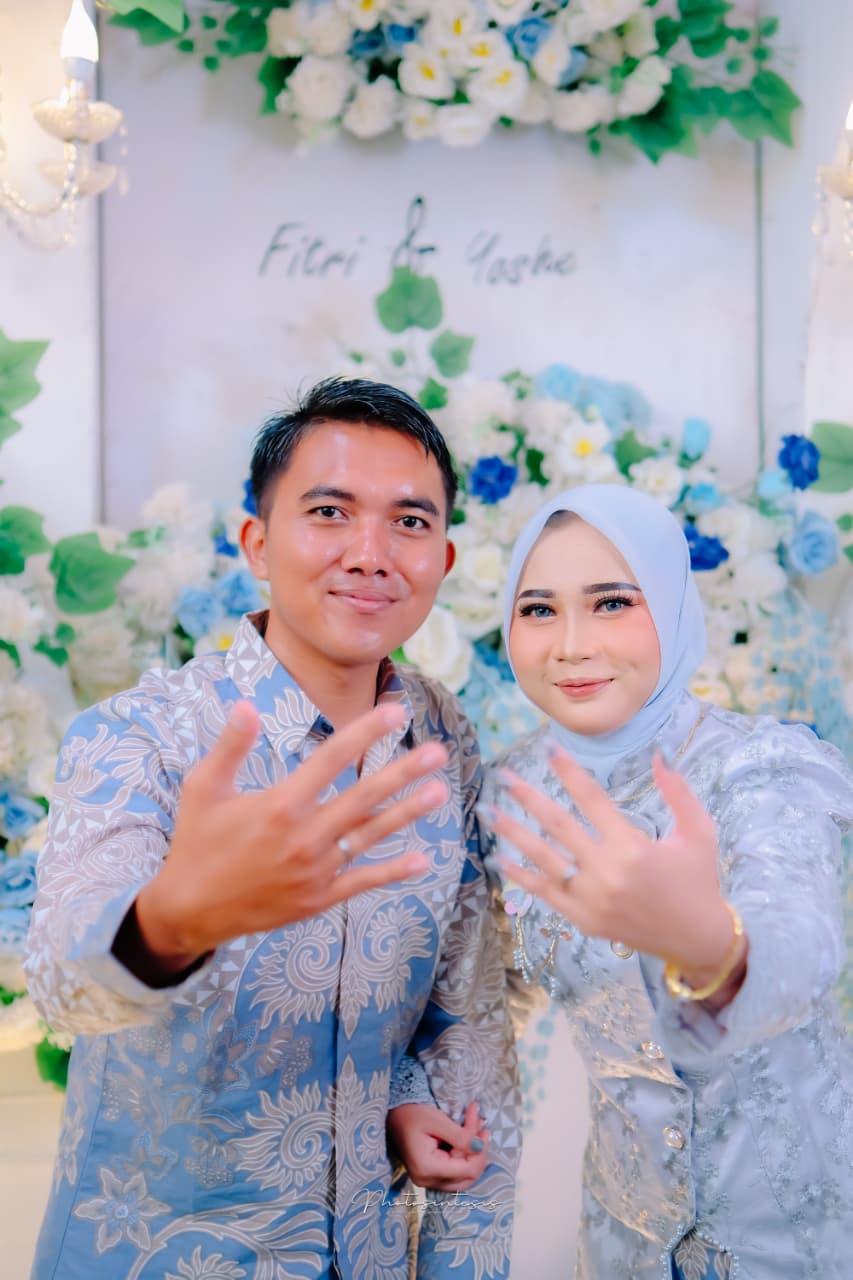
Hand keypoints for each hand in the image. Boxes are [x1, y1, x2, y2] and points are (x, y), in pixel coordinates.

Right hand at [130, 700, 446, 976]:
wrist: (190, 909)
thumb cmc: (197, 842)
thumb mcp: (203, 787)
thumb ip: (231, 746)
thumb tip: (246, 704)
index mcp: (280, 804)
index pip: (332, 758)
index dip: (366, 732)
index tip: (395, 711)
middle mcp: (304, 836)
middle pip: (364, 797)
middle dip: (403, 771)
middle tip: (438, 752)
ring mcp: (315, 870)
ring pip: (371, 835)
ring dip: (408, 813)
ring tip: (440, 791)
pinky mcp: (318, 899)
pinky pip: (363, 881)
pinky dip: (393, 871)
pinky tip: (423, 859)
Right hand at [387, 1101, 488, 1190]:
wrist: (392, 1114)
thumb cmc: (412, 1113)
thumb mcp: (437, 1120)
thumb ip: (461, 1136)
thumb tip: (480, 1146)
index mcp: (427, 1168)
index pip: (467, 1170)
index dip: (480, 1151)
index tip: (483, 1128)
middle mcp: (427, 1180)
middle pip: (467, 1179)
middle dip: (479, 1154)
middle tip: (483, 1130)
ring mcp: (428, 1180)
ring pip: (463, 1179)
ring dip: (474, 1155)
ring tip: (477, 1132)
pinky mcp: (430, 1175)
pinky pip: (455, 1174)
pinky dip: (465, 1158)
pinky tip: (467, 1141)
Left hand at [490, 746, 735, 983]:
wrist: (698, 939)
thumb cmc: (699, 880)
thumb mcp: (699, 831)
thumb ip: (678, 791)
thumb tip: (659, 752)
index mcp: (633, 846)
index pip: (591, 798)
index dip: (567, 770)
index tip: (547, 747)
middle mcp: (607, 871)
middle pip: (557, 825)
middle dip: (527, 796)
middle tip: (502, 775)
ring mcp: (590, 898)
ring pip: (542, 858)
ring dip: (511, 832)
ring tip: (486, 810)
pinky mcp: (582, 919)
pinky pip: (544, 892)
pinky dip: (519, 875)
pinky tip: (496, 859)